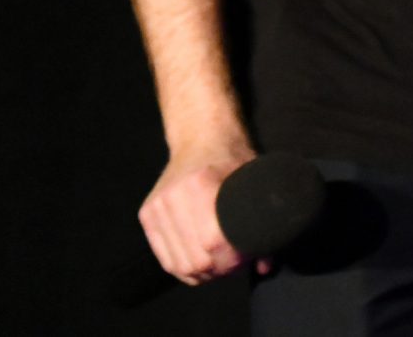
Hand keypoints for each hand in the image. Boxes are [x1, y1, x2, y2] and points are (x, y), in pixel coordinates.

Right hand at [138, 136, 257, 284]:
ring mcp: (156, 207)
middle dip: (220, 269)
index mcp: (201, 183)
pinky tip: (201, 268)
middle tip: (237, 264)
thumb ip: (266, 220)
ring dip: (203, 274)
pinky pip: (165, 258)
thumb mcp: (255, 180)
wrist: (200, 138)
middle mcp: (173, 196)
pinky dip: (183, 270)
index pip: (213, 241)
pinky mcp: (147, 215)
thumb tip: (265, 267)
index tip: (247, 259)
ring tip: (222, 266)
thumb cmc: (234, 159)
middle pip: (195, 258)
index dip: (232, 259)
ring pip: (178, 265)